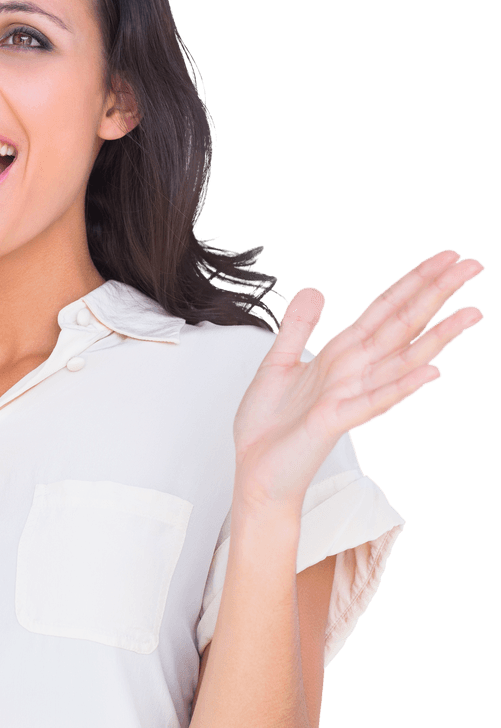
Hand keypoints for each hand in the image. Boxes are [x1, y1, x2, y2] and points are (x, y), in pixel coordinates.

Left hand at [232, 249, 483, 512]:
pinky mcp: (335, 421)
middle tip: (472, 265)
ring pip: (401, 361)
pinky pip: (374, 401)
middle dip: (435, 294)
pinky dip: (401, 386)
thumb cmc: (269, 425)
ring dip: (436, 337)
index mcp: (339, 354)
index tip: (446, 257)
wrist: (255, 470)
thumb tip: (316, 288)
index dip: (413, 282)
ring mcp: (349, 396)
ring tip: (471, 313)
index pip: (384, 310)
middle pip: (402, 325)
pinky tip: (430, 372)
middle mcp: (353, 372)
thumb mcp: (278, 363)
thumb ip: (298, 326)